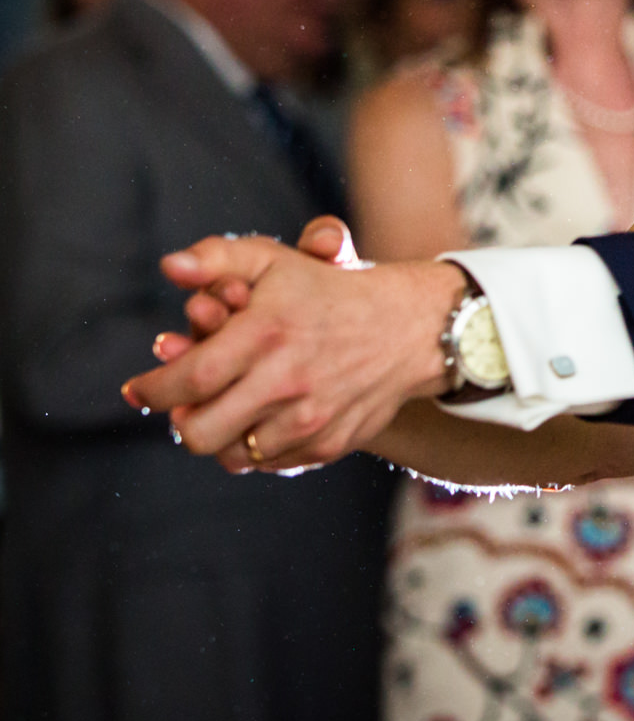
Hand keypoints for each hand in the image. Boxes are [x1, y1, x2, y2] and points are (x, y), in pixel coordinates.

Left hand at [123, 232, 464, 471]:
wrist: (409, 328)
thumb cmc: (331, 291)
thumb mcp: (276, 261)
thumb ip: (218, 258)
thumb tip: (170, 267)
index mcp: (267, 333)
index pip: (189, 379)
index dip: (153, 390)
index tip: (138, 390)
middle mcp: (288, 380)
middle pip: (201, 433)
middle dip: (180, 422)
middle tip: (183, 406)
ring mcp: (311, 417)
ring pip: (233, 454)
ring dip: (220, 435)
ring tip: (224, 411)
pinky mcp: (329, 443)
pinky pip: (270, 462)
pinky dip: (257, 447)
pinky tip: (262, 419)